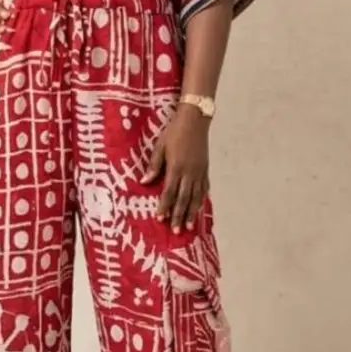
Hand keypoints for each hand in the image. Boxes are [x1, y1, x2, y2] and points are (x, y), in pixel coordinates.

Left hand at [142, 104, 210, 230]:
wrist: (195, 120)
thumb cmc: (174, 132)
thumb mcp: (160, 147)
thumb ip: (154, 165)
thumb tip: (144, 182)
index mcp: (176, 168)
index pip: (169, 192)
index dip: (164, 206)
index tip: (160, 219)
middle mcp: (189, 173)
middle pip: (183, 199)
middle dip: (179, 216)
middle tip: (176, 231)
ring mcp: (199, 172)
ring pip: (196, 197)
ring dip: (192, 212)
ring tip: (189, 226)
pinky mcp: (205, 169)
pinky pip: (204, 188)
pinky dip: (201, 200)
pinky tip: (199, 208)